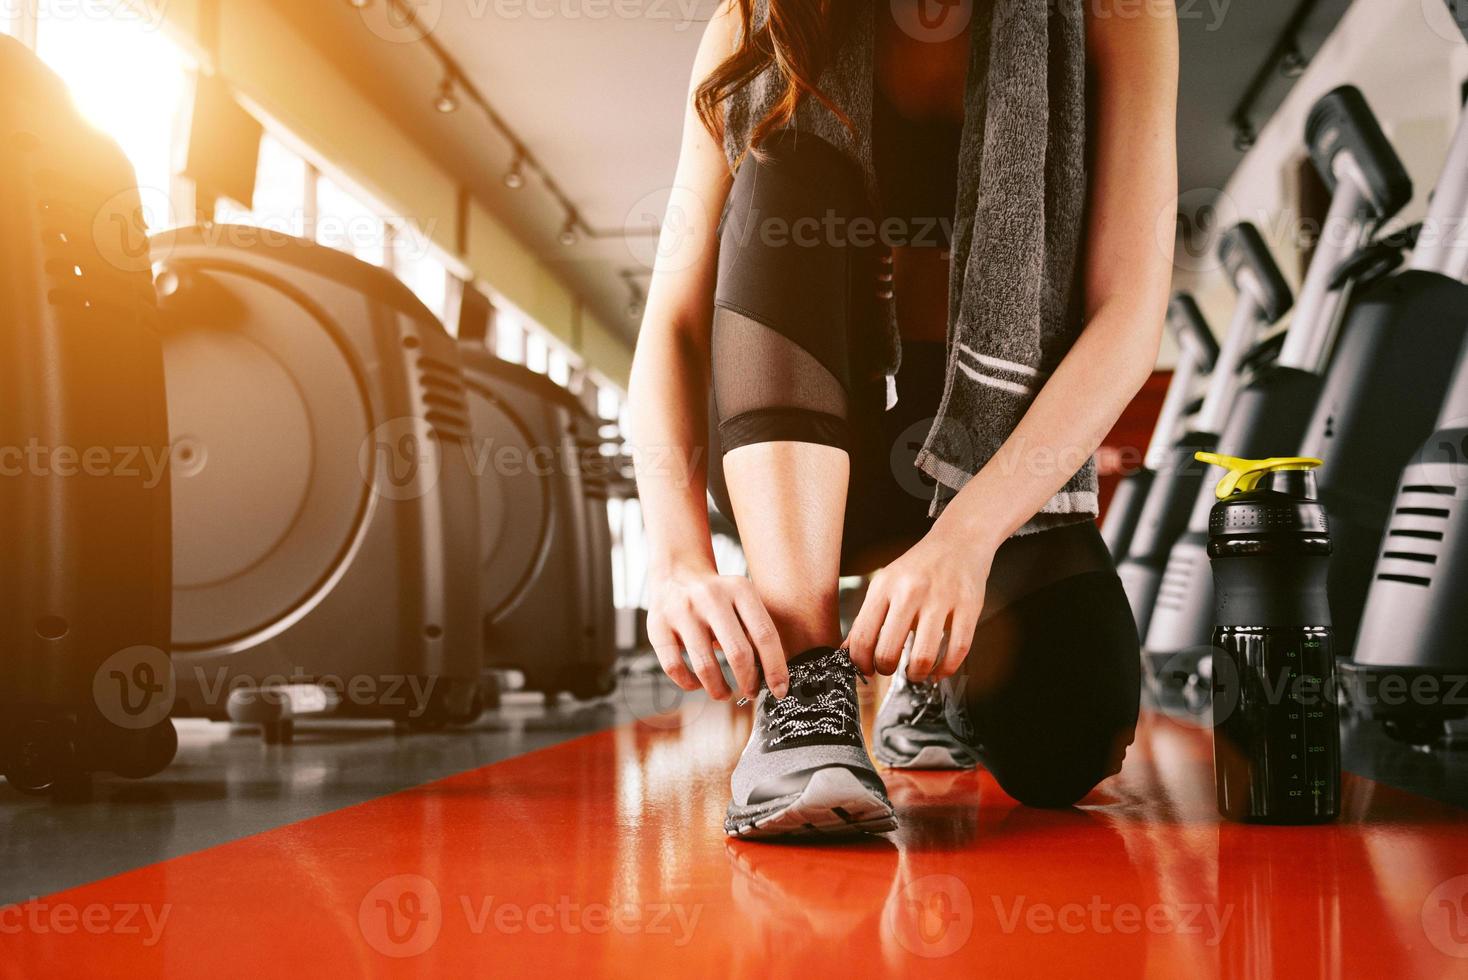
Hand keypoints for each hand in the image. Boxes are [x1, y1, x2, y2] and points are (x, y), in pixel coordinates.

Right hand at [646, 564, 787, 700]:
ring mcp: (682, 611)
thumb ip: (755, 629)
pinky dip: (689, 683)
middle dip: (748, 682)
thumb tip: (772, 675)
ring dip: (718, 689)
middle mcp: (710, 597)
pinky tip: (697, 684)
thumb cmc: (718, 595)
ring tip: (724, 693)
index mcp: (739, 589)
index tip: (779, 690)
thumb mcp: (742, 599)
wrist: (677, 572)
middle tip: (749, 692)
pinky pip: (674, 667)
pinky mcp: (657, 626)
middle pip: (738, 653)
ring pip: (705, 666)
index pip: (765, 635)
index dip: (775, 668)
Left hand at [843, 529, 991, 680]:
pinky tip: (939, 670)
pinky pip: (957, 650)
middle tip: (889, 670)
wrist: (958, 541)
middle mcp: (910, 591)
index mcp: (884, 586)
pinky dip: (946, 669)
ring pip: (923, 655)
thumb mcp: (885, 584)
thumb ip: (868, 618)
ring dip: (916, 675)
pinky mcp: (968, 606)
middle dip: (885, 670)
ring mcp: (941, 599)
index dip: (860, 662)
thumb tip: (848, 651)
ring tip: (915, 673)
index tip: (865, 669)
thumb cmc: (919, 567)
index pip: (862, 636)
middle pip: (889, 650)